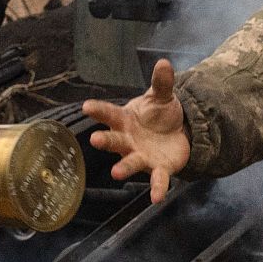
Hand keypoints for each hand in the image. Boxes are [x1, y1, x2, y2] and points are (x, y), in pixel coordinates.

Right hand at [84, 59, 190, 202]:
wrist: (176, 133)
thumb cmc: (159, 114)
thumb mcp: (162, 96)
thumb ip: (162, 82)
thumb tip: (164, 63)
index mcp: (125, 120)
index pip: (109, 114)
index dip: (98, 110)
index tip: (86, 106)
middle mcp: (128, 140)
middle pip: (114, 140)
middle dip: (105, 140)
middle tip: (95, 139)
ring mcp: (141, 156)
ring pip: (130, 162)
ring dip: (124, 167)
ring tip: (116, 173)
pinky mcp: (158, 168)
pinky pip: (157, 179)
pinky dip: (158, 188)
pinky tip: (158, 198)